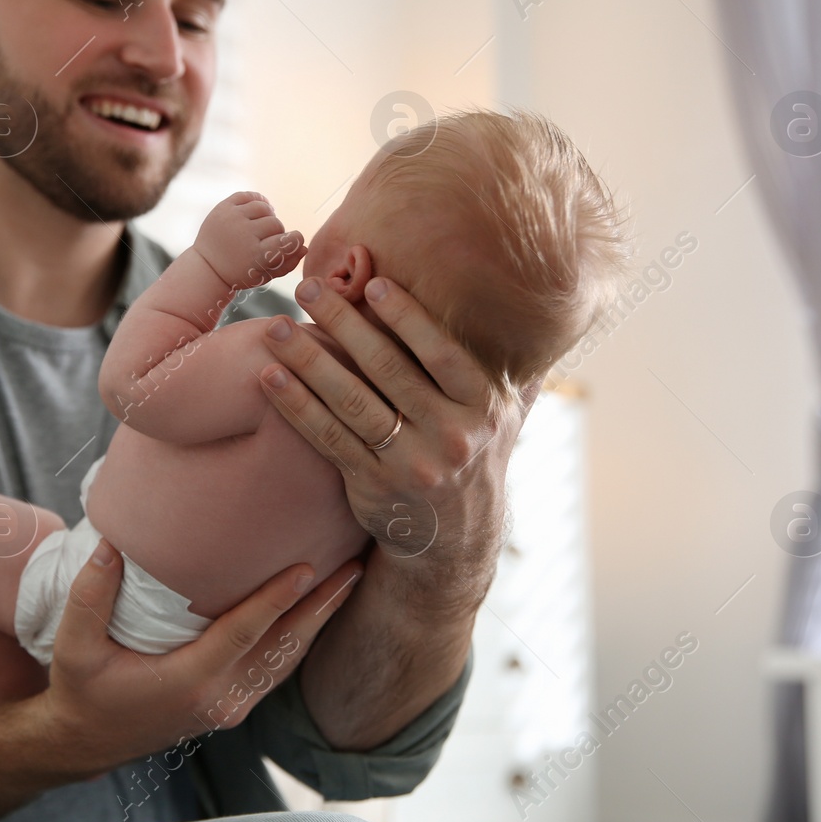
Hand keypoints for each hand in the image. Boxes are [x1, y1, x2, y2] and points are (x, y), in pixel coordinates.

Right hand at [32, 538, 362, 773]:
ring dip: (319, 620)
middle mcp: (221, 698)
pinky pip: (278, 669)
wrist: (87, 742)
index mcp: (189, 682)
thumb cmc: (82, 691)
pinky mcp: (234, 705)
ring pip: (288, 660)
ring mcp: (232, 706)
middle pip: (284, 647)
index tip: (306, 568)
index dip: (276, 600)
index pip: (244, 635)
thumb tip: (111, 544)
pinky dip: (301, 638)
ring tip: (348, 580)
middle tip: (355, 567)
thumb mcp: (74, 648)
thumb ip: (89, 597)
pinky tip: (316, 610)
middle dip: (322, 606)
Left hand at [195, 192, 304, 290]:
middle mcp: (243, 234)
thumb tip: (305, 247)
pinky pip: (248, 195)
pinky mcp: (223, 207)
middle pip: (276, 223)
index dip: (295, 240)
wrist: (207, 266)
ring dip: (266, 217)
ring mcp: (231, 218)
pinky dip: (256, 201)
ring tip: (260, 228)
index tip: (292, 242)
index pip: (289, 240)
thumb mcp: (265, 275)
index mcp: (255, 256)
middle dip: (276, 232)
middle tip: (267, 240)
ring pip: (264, 207)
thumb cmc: (241, 273)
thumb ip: (288, 263)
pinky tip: (255, 213)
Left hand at [257, 275, 535, 608]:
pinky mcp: (372, 485)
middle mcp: (451, 436)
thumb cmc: (474, 456)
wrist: (454, 541)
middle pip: (388, 370)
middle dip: (345, 324)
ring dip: (309, 361)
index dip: (407, 316)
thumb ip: (516, 368)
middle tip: (309, 287)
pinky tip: (269, 377)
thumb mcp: (508, 415)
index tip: (373, 281)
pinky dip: (296, 405)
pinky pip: (328, 438)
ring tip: (275, 327)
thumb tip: (550, 309)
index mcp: (484, 407)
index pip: (443, 352)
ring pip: (352, 402)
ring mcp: (410, 464)